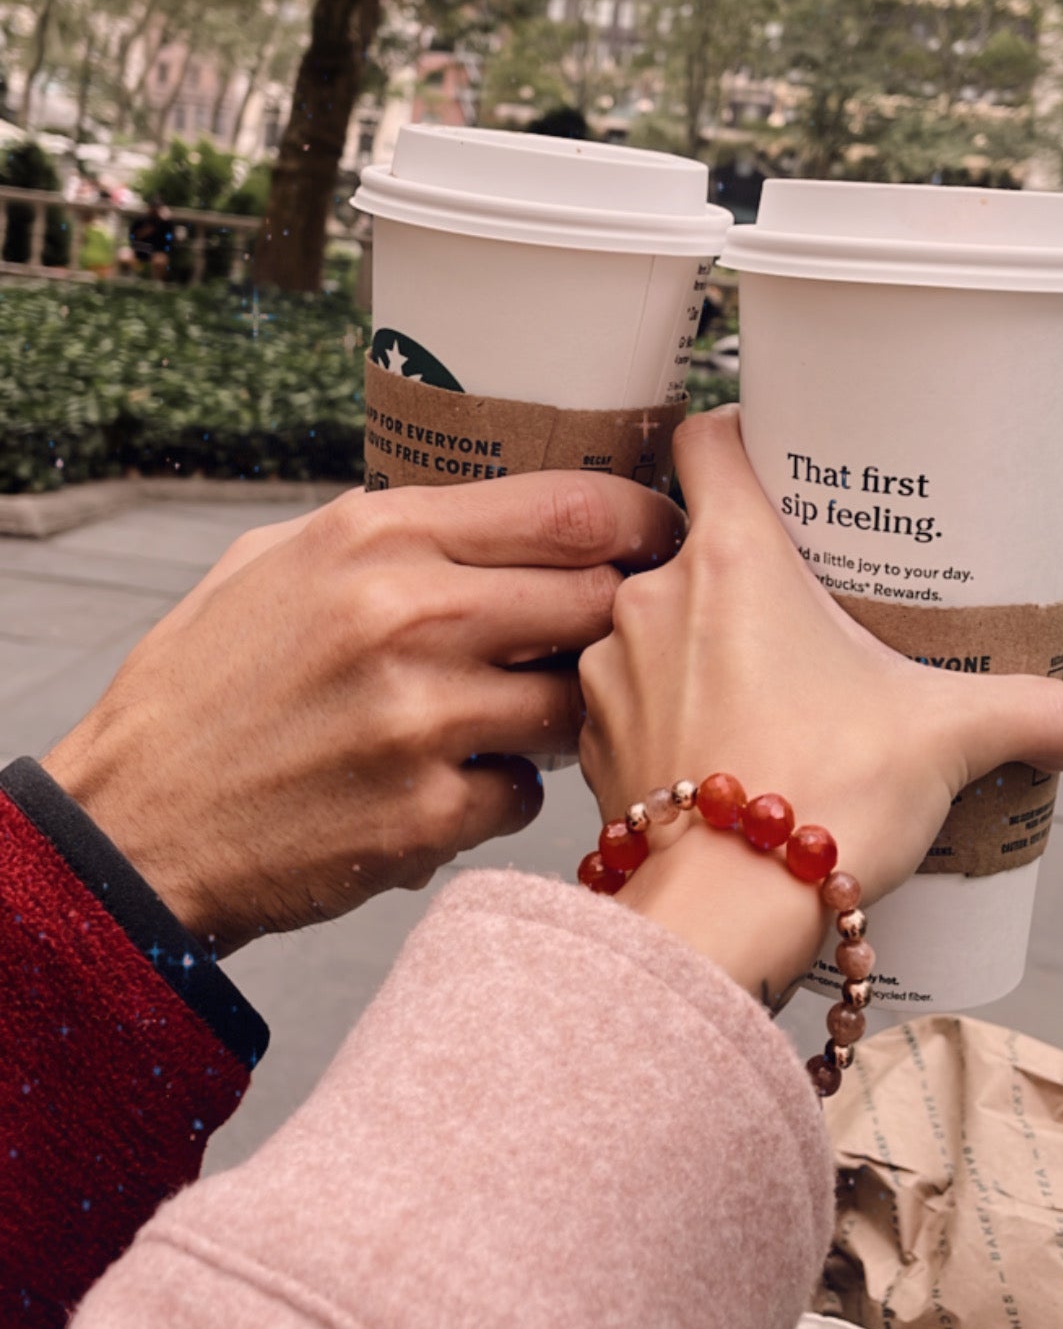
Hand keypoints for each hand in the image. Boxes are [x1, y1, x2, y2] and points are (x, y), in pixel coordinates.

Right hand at [43, 474, 682, 953]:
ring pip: (574, 705)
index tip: (660, 533)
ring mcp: (423, 721)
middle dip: (615, 619)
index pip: (569, 507)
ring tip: (510, 714)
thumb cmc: (206, 683)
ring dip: (562, 711)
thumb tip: (498, 513)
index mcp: (376, 534)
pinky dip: (503, 788)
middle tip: (612, 633)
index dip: (638, 519)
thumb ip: (390, 528)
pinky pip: (525, 793)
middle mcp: (408, 615)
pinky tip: (449, 783)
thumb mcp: (277, 561)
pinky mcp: (426, 816)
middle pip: (595, 600)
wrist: (136, 822)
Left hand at [579, 409, 1062, 996]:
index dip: (736, 437)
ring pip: (654, 623)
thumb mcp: (943, 737)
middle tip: (797, 608)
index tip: (773, 460)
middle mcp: (655, 595)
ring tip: (759, 690)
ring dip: (694, 644)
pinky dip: (664, 708)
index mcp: (734, 557)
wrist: (724, 910)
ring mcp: (611, 663)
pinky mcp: (594, 732)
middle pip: (689, 540)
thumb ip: (1021, 710)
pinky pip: (626, 694)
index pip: (705, 438)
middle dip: (740, 569)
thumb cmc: (822, 797)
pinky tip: (715, 745)